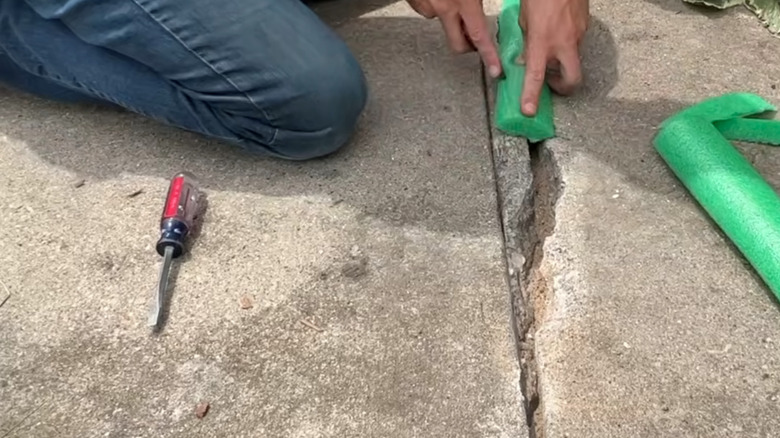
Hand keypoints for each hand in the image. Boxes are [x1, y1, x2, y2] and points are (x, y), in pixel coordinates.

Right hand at [407, 0, 502, 77]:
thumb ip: (479, 0)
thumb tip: (484, 8)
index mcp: (464, 2)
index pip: (480, 36)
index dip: (489, 56)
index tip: (496, 70)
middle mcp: (444, 8)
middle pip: (458, 44)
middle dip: (468, 46)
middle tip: (475, 40)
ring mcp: (427, 6)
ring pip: (442, 23)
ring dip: (450, 17)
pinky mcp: (415, 2)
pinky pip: (428, 10)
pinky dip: (434, 4)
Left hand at [519, 0, 588, 115]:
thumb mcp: (524, 19)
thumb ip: (526, 41)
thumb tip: (524, 58)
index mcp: (543, 40)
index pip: (535, 75)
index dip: (531, 95)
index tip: (529, 111)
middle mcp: (564, 42)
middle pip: (572, 80)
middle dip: (564, 88)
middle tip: (552, 85)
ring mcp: (579, 35)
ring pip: (573, 59)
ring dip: (562, 61)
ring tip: (550, 47)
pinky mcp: (587, 26)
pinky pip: (576, 43)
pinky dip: (567, 44)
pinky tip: (558, 31)